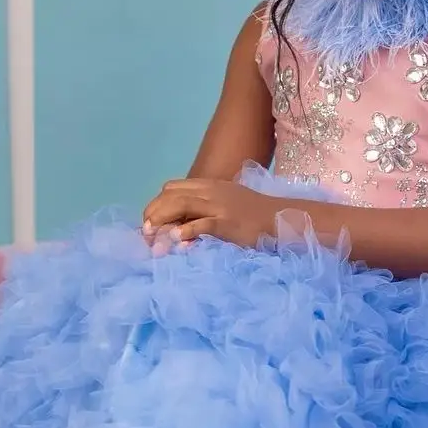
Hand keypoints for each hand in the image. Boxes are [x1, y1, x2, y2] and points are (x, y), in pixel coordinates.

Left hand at [142, 178, 277, 248]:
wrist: (281, 218)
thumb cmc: (253, 215)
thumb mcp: (225, 203)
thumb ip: (203, 209)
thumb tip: (179, 225)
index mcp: (208, 186)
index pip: (172, 188)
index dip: (156, 204)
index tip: (150, 222)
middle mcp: (210, 192)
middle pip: (171, 195)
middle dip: (153, 212)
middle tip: (146, 233)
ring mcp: (219, 206)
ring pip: (181, 205)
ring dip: (162, 220)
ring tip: (152, 236)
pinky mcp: (227, 222)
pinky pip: (202, 224)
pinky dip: (186, 231)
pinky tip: (177, 240)